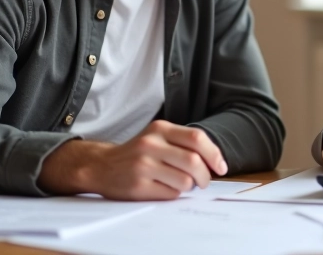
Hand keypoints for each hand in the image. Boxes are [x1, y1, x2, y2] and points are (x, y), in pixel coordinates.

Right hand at [39, 120, 227, 199]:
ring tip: (182, 184)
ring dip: (190, 186)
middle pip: (193, 161)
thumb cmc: (138, 153)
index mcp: (159, 128)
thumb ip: (183, 143)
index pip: (196, 138)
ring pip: (184, 180)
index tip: (221, 167)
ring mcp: (143, 165)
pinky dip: (174, 194)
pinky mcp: (138, 186)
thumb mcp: (157, 137)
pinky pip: (170, 194)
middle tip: (204, 182)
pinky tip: (165, 188)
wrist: (101, 166)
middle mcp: (151, 144)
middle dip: (205, 176)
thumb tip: (215, 162)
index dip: (214, 154)